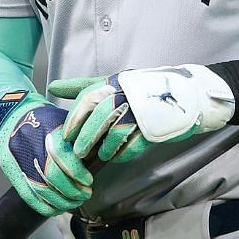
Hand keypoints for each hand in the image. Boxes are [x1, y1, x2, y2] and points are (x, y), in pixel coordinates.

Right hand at [0, 93, 92, 216]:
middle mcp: (29, 145)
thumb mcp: (62, 121)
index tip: (88, 181)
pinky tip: (57, 207)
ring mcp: (18, 160)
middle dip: (72, 190)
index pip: (62, 156)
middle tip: (85, 194)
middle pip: (51, 176)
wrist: (11, 116)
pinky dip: (45, 206)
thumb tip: (96, 158)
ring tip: (74, 202)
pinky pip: (29, 196)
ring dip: (61, 201)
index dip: (77, 173)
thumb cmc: (43, 119)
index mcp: (46, 130)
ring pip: (41, 189)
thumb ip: (77, 139)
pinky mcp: (11, 171)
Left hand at [52, 64, 234, 145]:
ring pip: (116, 132)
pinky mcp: (156, 126)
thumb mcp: (112, 83)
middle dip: (85, 136)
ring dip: (104, 147)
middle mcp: (128, 94)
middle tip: (77, 151)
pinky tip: (115, 156)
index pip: (88, 97)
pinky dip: (122, 153)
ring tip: (98, 155)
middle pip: (100, 116)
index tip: (65, 135)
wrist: (186, 96)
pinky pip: (134, 143)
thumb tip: (52, 87)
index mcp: (115, 82)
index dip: (75, 118)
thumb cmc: (141, 91)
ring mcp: (143, 110)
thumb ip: (83, 86)